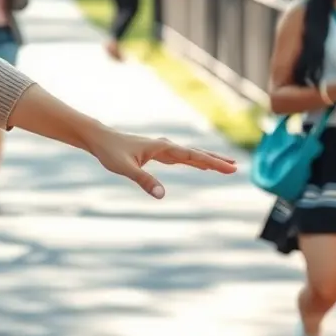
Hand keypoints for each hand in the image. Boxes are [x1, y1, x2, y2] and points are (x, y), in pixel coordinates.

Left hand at [86, 127, 237, 198]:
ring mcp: (162, 149)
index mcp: (162, 148)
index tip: (229, 167)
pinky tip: (200, 166)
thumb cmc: (111, 153)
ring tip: (226, 166)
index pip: (193, 156)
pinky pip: (181, 158)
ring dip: (207, 160)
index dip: (212, 162)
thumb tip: (162, 196)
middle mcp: (165, 146)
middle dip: (215, 161)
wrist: (101, 139)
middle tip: (235, 168)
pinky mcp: (157, 153)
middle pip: (196, 154)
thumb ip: (144, 181)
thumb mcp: (126, 169)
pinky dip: (194, 161)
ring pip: (190, 155)